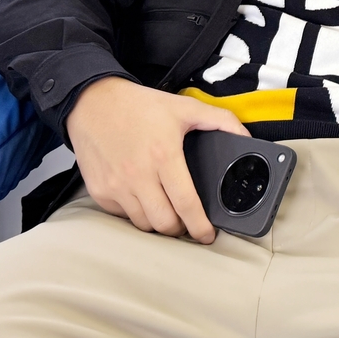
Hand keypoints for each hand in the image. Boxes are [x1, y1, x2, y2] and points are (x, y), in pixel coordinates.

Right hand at [63, 77, 248, 242]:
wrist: (93, 102)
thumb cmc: (139, 105)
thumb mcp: (185, 107)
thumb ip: (221, 121)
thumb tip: (245, 137)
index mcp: (163, 156)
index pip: (186, 204)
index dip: (200, 226)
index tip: (208, 235)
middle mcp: (138, 175)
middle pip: (164, 223)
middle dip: (180, 228)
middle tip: (187, 221)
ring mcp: (116, 186)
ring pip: (143, 224)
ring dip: (158, 223)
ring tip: (167, 211)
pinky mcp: (99, 191)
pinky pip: (122, 215)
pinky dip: (135, 213)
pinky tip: (144, 200)